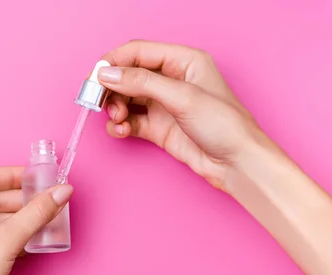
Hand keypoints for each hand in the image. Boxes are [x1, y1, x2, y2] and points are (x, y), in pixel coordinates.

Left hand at [0, 166, 72, 274]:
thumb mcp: (8, 239)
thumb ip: (38, 213)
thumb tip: (62, 192)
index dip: (13, 175)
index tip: (37, 179)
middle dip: (19, 199)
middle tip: (44, 200)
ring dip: (17, 218)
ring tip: (43, 220)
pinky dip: (8, 234)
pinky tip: (30, 239)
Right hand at [97, 40, 274, 189]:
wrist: (236, 164)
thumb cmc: (224, 126)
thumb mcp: (182, 98)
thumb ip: (141, 83)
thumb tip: (107, 74)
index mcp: (183, 61)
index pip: (138, 52)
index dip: (113, 62)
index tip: (95, 77)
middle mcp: (171, 80)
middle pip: (127, 75)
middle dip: (111, 88)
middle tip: (97, 102)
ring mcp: (162, 104)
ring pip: (125, 98)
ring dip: (114, 108)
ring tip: (117, 119)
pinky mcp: (157, 127)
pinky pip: (129, 120)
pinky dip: (120, 125)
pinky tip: (121, 131)